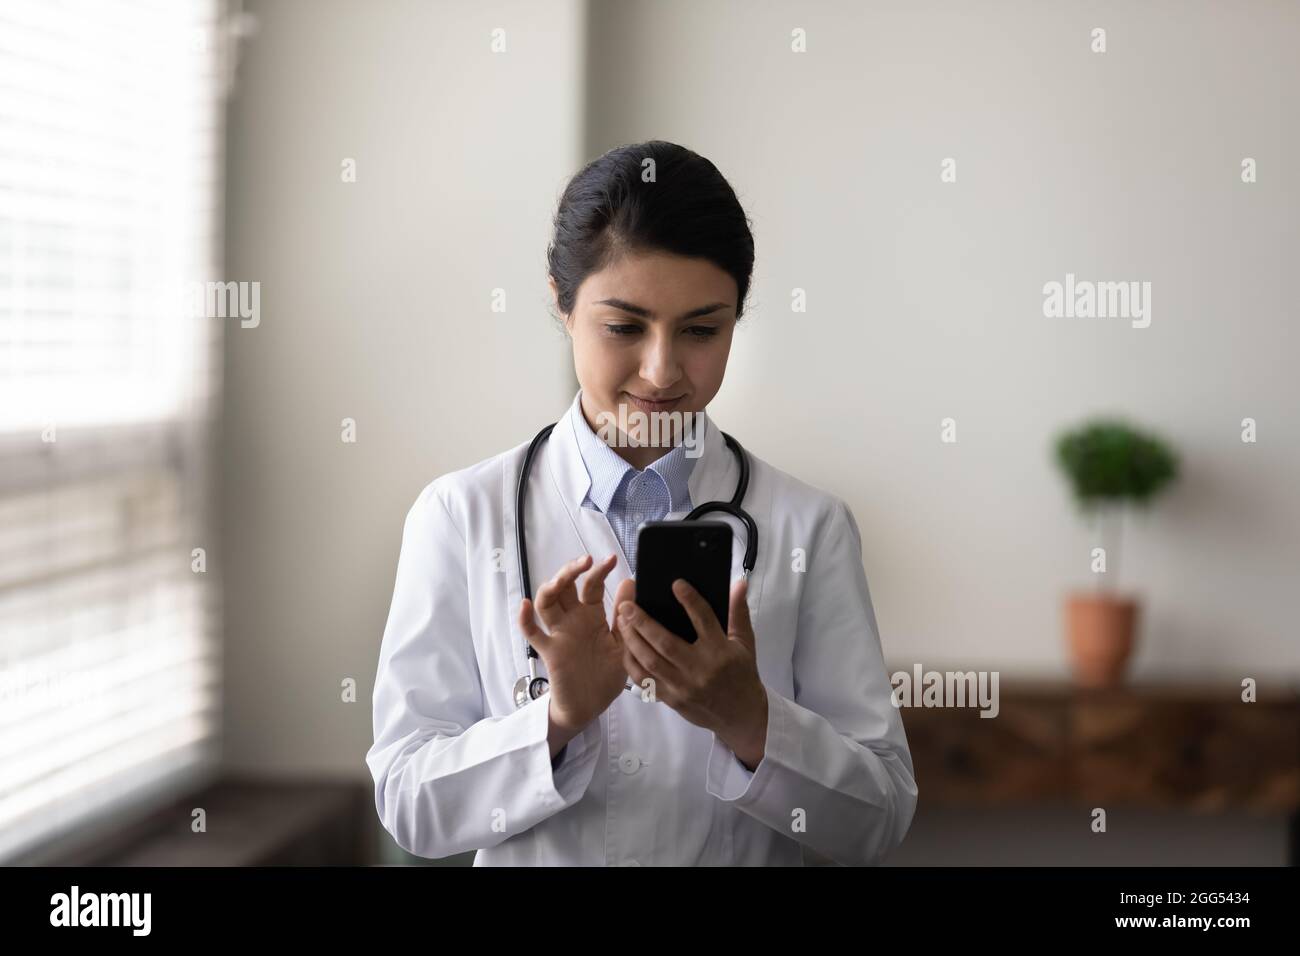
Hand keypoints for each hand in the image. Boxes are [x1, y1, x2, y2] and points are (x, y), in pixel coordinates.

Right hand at [518, 553, 629, 733]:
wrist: (591, 706)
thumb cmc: (606, 675)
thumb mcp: (622, 643)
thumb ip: (624, 615)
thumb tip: (630, 582)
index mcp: (592, 615)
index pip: (592, 585)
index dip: (599, 570)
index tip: (610, 559)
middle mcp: (573, 620)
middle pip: (565, 587)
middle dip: (571, 570)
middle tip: (584, 561)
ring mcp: (559, 634)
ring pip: (547, 603)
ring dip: (550, 588)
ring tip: (560, 580)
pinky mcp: (549, 651)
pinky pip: (532, 633)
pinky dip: (525, 619)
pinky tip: (525, 606)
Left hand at [616, 577, 767, 769]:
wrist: (740, 715)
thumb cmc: (742, 675)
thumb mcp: (745, 643)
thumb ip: (738, 612)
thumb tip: (738, 584)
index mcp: (719, 651)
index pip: (703, 620)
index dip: (690, 601)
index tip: (676, 584)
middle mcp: (700, 669)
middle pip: (665, 642)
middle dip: (643, 622)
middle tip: (627, 605)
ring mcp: (683, 686)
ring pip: (650, 661)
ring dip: (632, 640)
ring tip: (622, 621)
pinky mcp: (672, 699)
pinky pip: (645, 680)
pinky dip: (632, 663)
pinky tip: (626, 647)